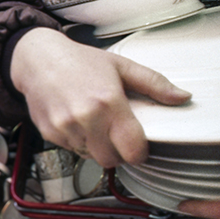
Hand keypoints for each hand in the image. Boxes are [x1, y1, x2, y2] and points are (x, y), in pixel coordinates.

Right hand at [11, 28, 190, 167]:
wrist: (37, 58)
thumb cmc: (79, 60)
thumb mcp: (120, 66)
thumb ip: (154, 83)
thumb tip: (183, 97)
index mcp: (108, 103)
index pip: (132, 151)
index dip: (139, 152)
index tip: (138, 144)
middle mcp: (85, 118)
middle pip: (111, 160)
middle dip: (117, 151)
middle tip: (116, 133)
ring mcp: (65, 128)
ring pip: (90, 156)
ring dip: (96, 146)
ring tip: (93, 122)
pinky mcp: (49, 133)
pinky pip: (71, 149)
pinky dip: (78, 141)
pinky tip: (76, 120)